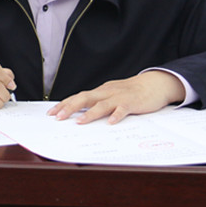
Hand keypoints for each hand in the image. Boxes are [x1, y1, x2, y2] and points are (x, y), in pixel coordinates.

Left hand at [46, 70, 184, 124]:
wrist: (154, 84)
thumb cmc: (130, 92)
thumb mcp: (111, 95)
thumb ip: (98, 102)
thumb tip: (80, 112)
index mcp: (100, 91)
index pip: (78, 97)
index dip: (64, 104)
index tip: (51, 113)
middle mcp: (106, 92)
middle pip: (84, 98)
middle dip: (70, 108)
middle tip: (58, 118)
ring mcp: (119, 97)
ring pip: (101, 104)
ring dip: (89, 114)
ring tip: (79, 123)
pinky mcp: (132, 102)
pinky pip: (123, 109)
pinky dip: (116, 115)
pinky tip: (110, 123)